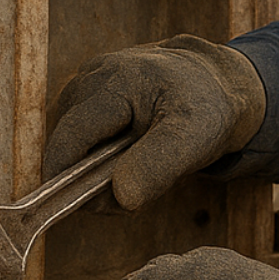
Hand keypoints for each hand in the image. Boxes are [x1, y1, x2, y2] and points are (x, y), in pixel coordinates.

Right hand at [43, 35, 265, 210]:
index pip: (72, 134)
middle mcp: (94, 74)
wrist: (213, 83)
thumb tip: (120, 196)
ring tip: (135, 169)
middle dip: (88, 174)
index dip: (65, 173)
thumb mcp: (193, 139)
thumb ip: (157, 166)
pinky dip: (97, 153)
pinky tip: (126, 155)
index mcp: (118, 79)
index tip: (78, 205)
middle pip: (67, 140)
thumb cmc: (204, 108)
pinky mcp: (87, 92)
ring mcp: (87, 80)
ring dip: (93, 165)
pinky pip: (79, 133)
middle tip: (129, 191)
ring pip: (70, 139)